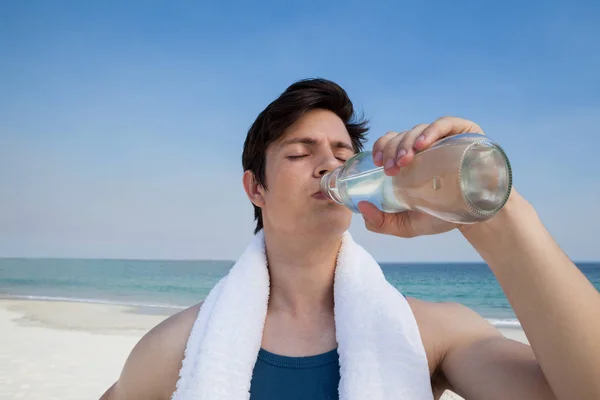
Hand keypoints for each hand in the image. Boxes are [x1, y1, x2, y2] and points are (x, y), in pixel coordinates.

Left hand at [357, 116, 485, 237]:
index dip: (381, 148)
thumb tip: (362, 207)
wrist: (478, 218)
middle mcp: (424, 146)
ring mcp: (444, 138)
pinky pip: (445, 124)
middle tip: (391, 169)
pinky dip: (431, 131)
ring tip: (405, 161)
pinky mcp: (464, 133)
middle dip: (392, 150)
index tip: (377, 163)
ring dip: (407, 143)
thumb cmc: (443, 215)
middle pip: (401, 137)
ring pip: (418, 130)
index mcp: (409, 160)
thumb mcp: (407, 224)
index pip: (389, 143)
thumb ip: (382, 222)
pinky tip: (423, 145)